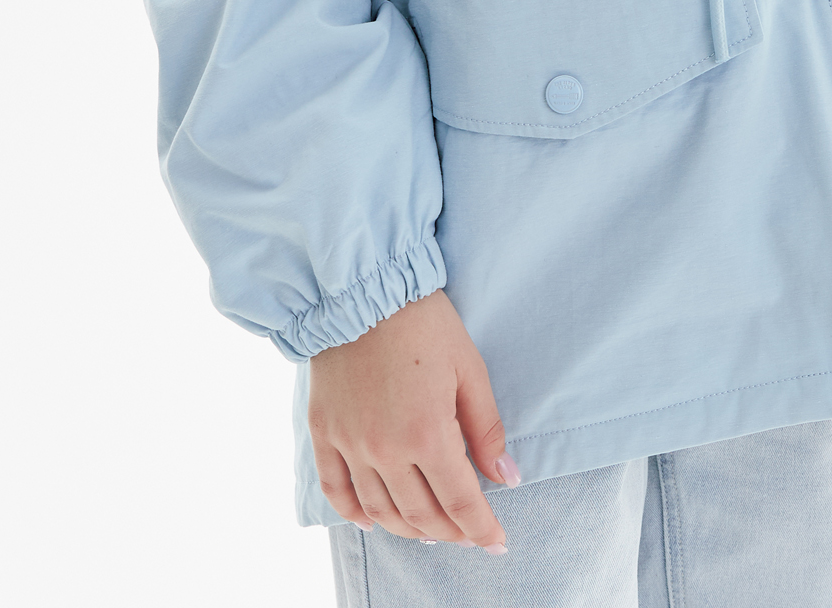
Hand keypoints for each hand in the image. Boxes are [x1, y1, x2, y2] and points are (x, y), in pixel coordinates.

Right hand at [308, 288, 515, 549]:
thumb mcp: (469, 369)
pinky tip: (373, 520)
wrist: (364, 289)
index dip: (480, 528)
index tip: (497, 542)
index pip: (459, 502)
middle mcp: (385, 449)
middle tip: (467, 533)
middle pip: (421, 514)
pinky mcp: (324, 433)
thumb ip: (486, 429)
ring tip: (429, 530)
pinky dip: (355, 513)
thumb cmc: (425, 323)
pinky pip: (336, 490)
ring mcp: (350, 444)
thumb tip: (507, 478)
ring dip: (409, 528)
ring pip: (381, 510)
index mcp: (427, 433)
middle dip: (450, 531)